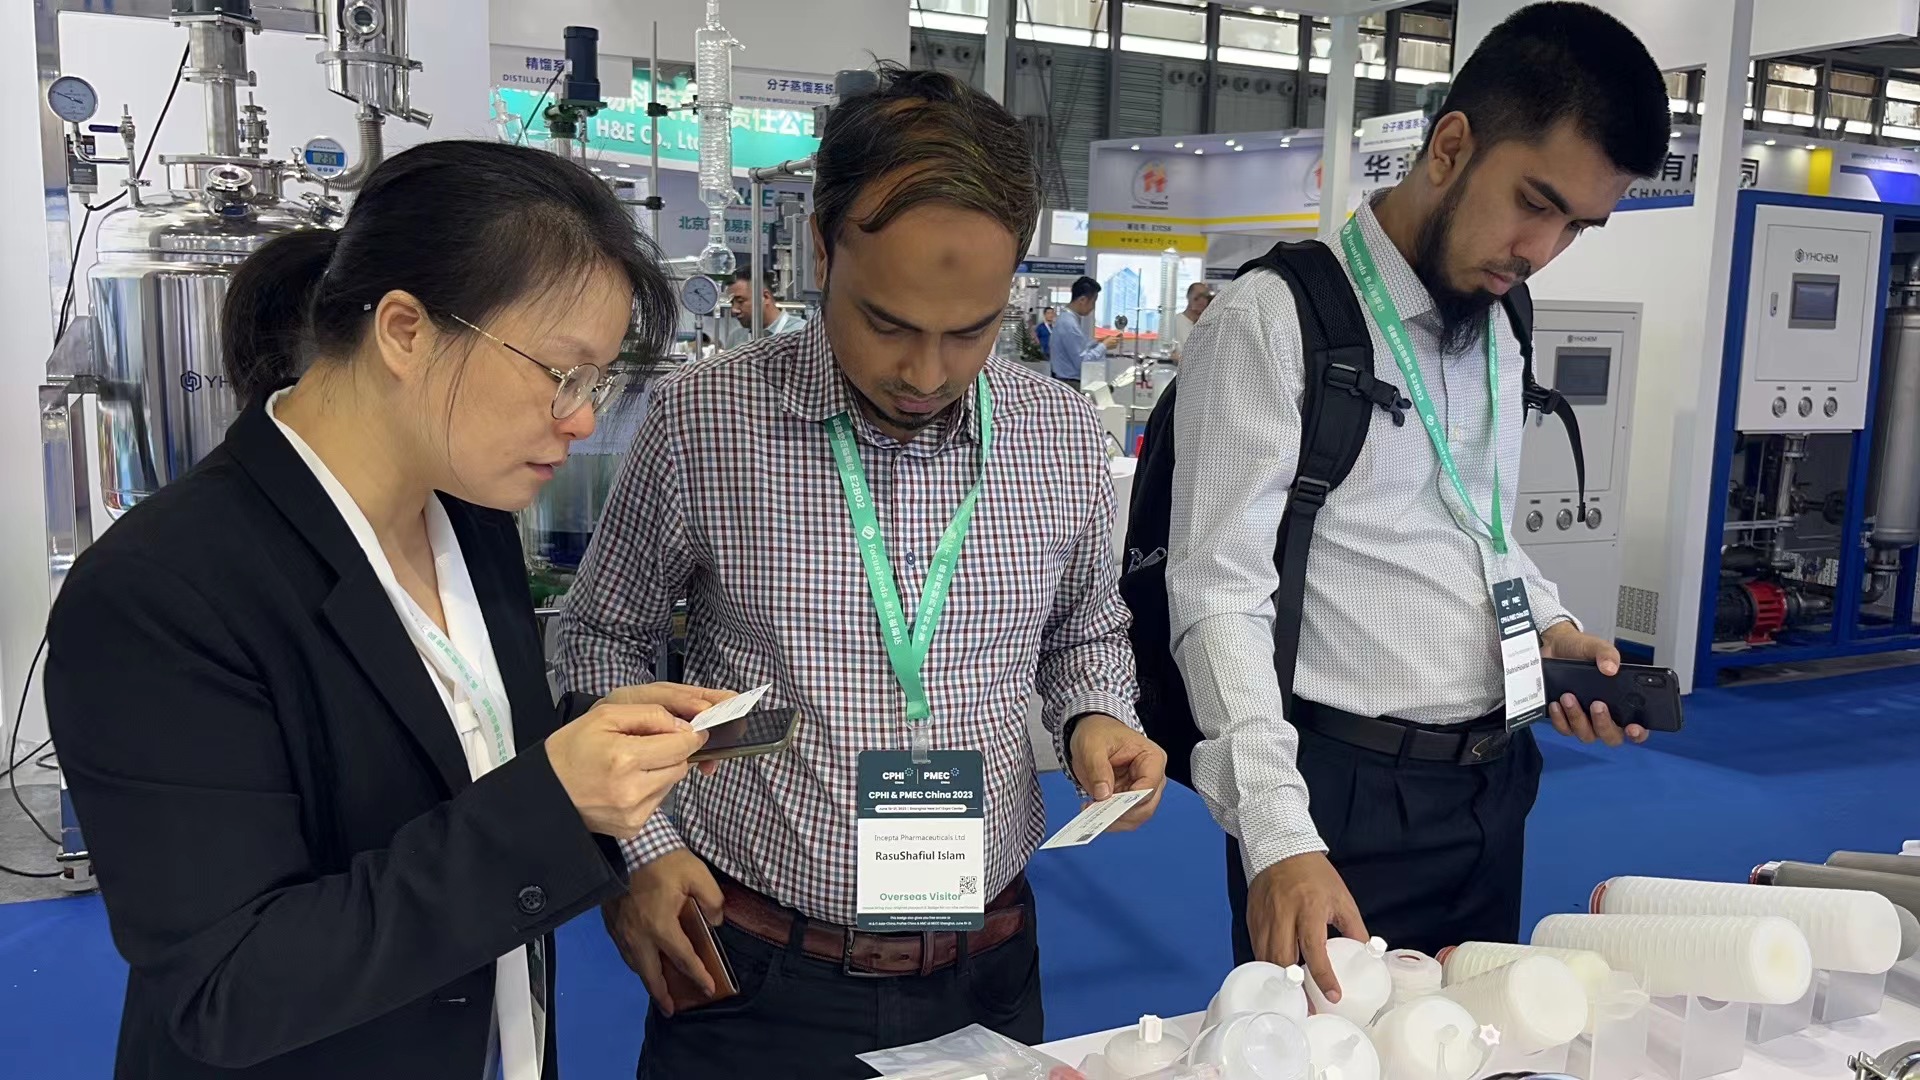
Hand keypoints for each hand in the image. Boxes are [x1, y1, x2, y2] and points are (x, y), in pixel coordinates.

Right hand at [547, 702, 704, 837]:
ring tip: (631, 764)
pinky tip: (626, 783)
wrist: (544, 791)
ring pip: (671, 784)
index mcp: (625, 759)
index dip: (689, 735)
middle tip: (649, 744)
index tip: (690, 730)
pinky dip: (649, 789)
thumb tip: (682, 725)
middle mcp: (632, 791)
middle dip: (672, 752)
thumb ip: (649, 715)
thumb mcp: (604, 717)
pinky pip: (657, 802)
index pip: (681, 747)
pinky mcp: (632, 828)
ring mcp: (633, 814)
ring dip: (661, 771)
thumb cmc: (570, 750)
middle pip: (680, 766)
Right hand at [602, 849, 724, 1015]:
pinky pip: (625, 951)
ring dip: (647, 979)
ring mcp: (621, 931)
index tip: (708, 989)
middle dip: (663, 994)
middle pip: (650, 974)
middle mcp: (638, 935)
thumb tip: (716, 920)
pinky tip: (642, 961)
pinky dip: (636, 962)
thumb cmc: (661, 859)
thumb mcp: (697, 874)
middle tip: (672, 1008)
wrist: (624, 845)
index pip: (683, 959)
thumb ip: (713, 900)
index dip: (698, 976)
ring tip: (658, 989)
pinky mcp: (611, 923)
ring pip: (634, 964)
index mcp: (661, 926)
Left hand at [1066, 714, 1166, 831]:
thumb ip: (1098, 768)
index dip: (1130, 800)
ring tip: (1090, 809)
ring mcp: (1141, 790)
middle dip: (1121, 814)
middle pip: (1146, 807)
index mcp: (1152, 758)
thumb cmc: (1098, 732)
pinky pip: (1124, 817)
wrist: (1092, 732)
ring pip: (1136, 817)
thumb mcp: (1092, 745)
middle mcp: (1153, 777)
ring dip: (1114, 819)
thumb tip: (1103, 795)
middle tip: (1096, 812)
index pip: (1149, 787)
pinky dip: (1108, 819)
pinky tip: (1091, 809)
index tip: (1108, 804)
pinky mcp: (1128, 799)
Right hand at [1246, 851, 1366, 1001]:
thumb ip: (1355, 928)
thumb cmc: (1314, 874)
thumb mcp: (1342, 898)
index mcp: (1309, 908)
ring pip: (1266, 958)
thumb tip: (1367, 954)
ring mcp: (1264, 918)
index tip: (1333, 996)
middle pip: (1283, 960)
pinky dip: (1268, 966)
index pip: (1315, 949)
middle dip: (1295, 989)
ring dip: (1279, 982)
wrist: (1280, 848)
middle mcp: (1284, 915)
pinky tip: (1278, 976)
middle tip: (1308, 1010)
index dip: (1324, 976)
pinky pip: (1257, 949)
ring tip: (1293, 1000)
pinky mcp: (1252, 919)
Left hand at [1539, 623, 1646, 746]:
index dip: (1637, 733)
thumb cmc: (1580, 651)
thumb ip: (1607, 654)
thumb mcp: (1595, 647)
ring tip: (1569, 696)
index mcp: (1621, 703)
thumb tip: (1610, 668)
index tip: (1632, 727)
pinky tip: (1556, 704)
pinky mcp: (1564, 720)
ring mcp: (1584, 721)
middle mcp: (1605, 716)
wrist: (1552, 647)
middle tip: (1597, 704)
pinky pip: (1564, 729)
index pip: (1636, 727)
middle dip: (1604, 723)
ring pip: (1586, 734)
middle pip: (1611, 736)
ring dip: (1578, 718)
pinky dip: (1560, 719)